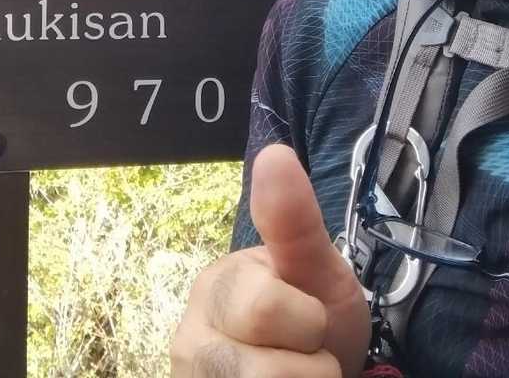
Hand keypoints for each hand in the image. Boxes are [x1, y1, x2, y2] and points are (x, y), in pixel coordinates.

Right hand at [171, 144, 371, 376]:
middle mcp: (190, 343)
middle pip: (261, 373)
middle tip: (305, 353)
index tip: (310, 319)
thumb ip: (294, 221)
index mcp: (214, 290)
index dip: (307, 322)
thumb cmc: (314, 312)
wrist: (318, 368)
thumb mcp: (319, 270)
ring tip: (295, 377)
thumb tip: (274, 153)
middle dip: (307, 368)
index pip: (264, 311)